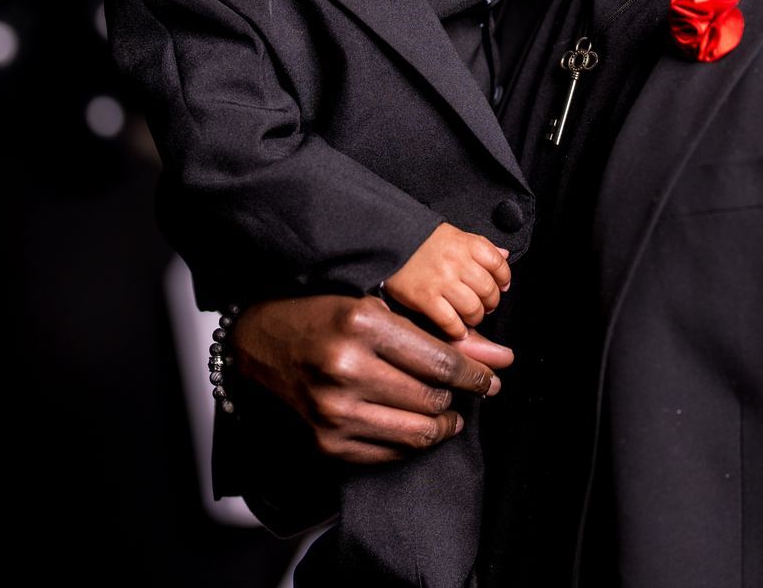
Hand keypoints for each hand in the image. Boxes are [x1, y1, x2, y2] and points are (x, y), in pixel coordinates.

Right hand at [230, 295, 512, 464]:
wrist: (262, 342)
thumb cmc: (325, 317)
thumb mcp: (378, 308)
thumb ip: (439, 335)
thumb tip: (500, 359)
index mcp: (362, 326)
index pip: (440, 362)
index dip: (475, 376)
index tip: (491, 380)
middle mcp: (347, 369)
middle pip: (432, 399)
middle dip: (459, 398)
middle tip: (466, 392)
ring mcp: (334, 411)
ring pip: (416, 432)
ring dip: (441, 424)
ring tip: (446, 412)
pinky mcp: (327, 442)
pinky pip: (390, 454)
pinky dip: (412, 443)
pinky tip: (415, 424)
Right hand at [382, 223, 512, 338]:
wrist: (389, 241)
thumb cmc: (423, 241)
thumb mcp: (455, 235)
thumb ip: (481, 246)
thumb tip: (505, 255)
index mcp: (466, 244)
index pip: (499, 264)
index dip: (503, 279)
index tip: (501, 286)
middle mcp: (457, 262)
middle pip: (488, 290)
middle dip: (491, 303)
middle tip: (485, 306)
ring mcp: (441, 281)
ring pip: (473, 308)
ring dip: (475, 317)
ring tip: (470, 317)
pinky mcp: (425, 298)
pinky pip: (450, 321)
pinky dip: (457, 330)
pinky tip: (457, 329)